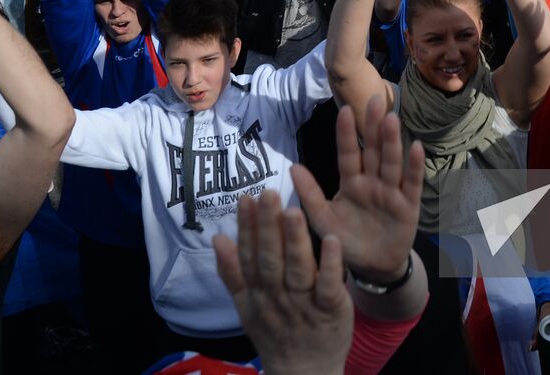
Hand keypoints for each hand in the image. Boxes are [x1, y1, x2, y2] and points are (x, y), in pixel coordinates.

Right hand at [213, 192, 352, 374]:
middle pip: (271, 259)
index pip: (249, 256)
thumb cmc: (276, 333)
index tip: (246, 198)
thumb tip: (217, 238)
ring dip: (295, 240)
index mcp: (258, 292)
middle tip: (268, 193)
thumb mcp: (246, 307)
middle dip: (268, 226)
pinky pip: (330, 286)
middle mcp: (278, 296)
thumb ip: (232, 272)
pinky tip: (332, 241)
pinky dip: (331, 264)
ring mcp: (305, 303)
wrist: (304, 372)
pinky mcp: (332, 309)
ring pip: (298, 269)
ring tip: (293, 210)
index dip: (247, 228)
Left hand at [292, 93, 422, 281]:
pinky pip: (412, 184)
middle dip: (373, 126)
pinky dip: (414, 166)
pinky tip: (416, 146)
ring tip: (391, 119)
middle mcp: (372, 182)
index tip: (345, 111)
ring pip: (391, 162)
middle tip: (375, 99)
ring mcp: (391, 193)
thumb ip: (310, 195)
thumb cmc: (345, 242)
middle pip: (373, 151)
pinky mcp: (408, 206)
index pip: (348, 154)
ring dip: (392, 141)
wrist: (371, 269)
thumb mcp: (323, 221)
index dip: (347, 135)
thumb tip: (293, 167)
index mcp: (351, 183)